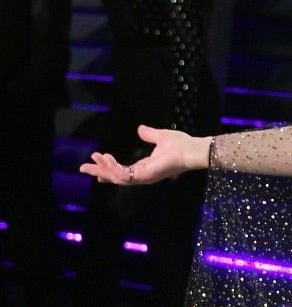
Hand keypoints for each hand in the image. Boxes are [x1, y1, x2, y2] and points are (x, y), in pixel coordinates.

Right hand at [79, 124, 210, 185]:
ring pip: (117, 177)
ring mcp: (145, 177)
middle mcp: (144, 174)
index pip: (123, 171)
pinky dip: (113, 168)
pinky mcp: (146, 175)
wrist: (192, 149)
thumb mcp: (160, 136)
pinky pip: (124, 175)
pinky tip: (106, 158)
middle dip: (100, 171)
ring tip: (94, 158)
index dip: (109, 167)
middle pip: (116, 177)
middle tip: (83, 167)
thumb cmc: (181, 145)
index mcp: (146, 167)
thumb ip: (149, 134)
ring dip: (104, 168)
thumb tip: (140, 129)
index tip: (96, 160)